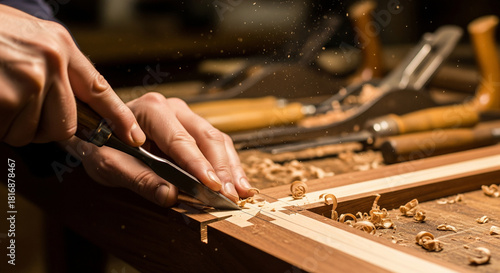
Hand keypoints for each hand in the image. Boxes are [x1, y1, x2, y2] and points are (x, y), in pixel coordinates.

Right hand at [0, 4, 144, 146]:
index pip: (101, 89)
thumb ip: (55, 66)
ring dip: (16, 126)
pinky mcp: (10, 97)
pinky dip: (0, 126)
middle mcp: (53, 62)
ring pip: (37, 132)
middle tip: (22, 111)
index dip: (120, 118)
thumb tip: (71, 102)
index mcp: (61, 46)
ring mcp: (32, 80)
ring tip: (1, 97)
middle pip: (68, 124)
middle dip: (45, 128)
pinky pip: (12, 133)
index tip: (134, 136)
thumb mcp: (29, 38)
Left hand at [61, 93, 256, 206]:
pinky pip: (217, 145)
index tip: (213, 186)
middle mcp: (173, 108)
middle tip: (230, 195)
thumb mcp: (108, 164)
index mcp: (151, 109)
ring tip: (240, 192)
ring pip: (217, 140)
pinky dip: (228, 165)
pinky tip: (236, 183)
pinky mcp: (193, 128)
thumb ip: (138, 178)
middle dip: (221, 169)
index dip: (198, 165)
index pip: (179, 140)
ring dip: (230, 168)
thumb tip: (170, 196)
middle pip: (206, 138)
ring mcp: (186, 116)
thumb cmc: (100, 144)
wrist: (97, 132)